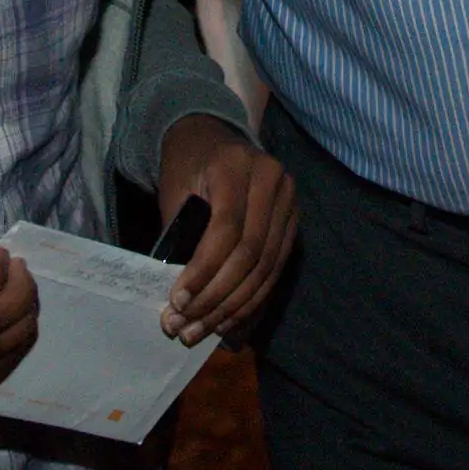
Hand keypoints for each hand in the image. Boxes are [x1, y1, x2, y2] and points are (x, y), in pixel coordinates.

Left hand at [154, 114, 297, 346]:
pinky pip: (276, 267)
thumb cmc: (186, 168)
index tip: (177, 303)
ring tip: (200, 331)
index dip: (203, 271)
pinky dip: (252, 298)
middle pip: (250, 253)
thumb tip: (180, 301)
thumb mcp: (174, 193)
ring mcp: (289, 199)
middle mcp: (272, 179)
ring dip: (233, 307)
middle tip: (185, 328)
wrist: (210, 138)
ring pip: (266, 266)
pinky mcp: (294, 219)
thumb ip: (180, 237)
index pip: (226, 229)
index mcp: (237, 165)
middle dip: (216, 298)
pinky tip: (227, 320)